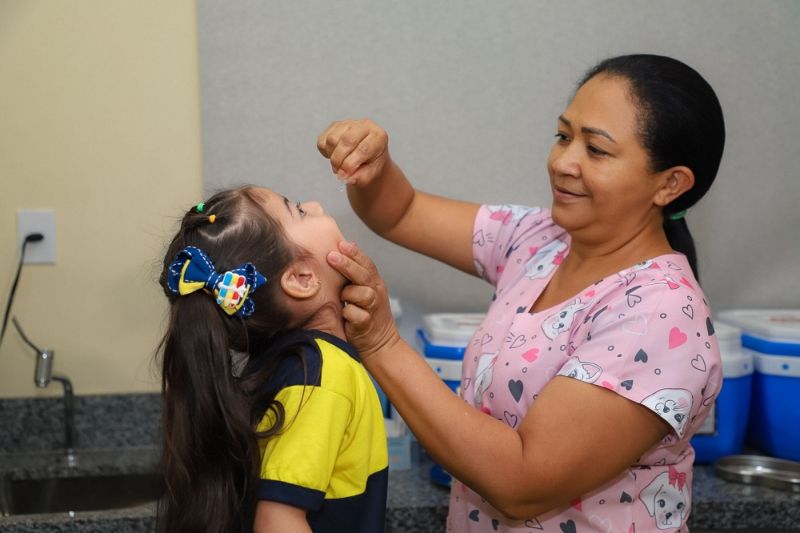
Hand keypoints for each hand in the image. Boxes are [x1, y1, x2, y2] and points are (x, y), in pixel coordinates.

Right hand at [316, 119, 389, 186]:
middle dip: (339, 160)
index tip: (344, 176)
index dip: (351, 164)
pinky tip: (335, 156)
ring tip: (339, 165)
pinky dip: (326, 152)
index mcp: (379, 136)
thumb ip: (359, 177)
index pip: (363, 149)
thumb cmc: (370, 165)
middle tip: (338, 172)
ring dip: (332, 156)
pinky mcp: (335, 126)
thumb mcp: (370, 174)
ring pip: (332, 139)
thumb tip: (345, 178)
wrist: (366, 156)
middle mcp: (365, 125)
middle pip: (346, 140)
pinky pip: (323, 140)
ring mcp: (349, 123)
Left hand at [326, 241, 401, 361]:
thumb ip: (356, 273)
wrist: (380, 344)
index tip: (340, 244)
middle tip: (330, 256)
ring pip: (361, 293)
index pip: (367, 263)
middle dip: (347, 264)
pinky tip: (344, 315)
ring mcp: (373, 308)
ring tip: (342, 299)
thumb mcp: (364, 291)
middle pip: (363, 275)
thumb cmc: (367, 315)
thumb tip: (345, 246)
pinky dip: (347, 313)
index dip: (355, 253)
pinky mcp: (366, 324)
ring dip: (348, 294)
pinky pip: (354, 313)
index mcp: (375, 283)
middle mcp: (376, 293)